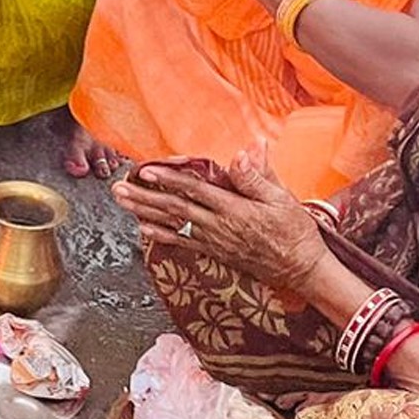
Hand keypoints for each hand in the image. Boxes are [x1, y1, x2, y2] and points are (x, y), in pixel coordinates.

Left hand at [113, 156, 325, 291]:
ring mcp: (214, 241)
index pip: (195, 190)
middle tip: (118, 188)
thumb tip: (246, 151)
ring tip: (122, 202)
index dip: (169, 179)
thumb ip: (259, 177)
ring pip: (172, 224)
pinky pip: (182, 242)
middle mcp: (218, 226)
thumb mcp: (283, 199)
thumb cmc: (295, 230)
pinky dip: (161, 236)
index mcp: (234, 209)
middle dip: (144, 197)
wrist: (301, 268)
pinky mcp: (214, 251)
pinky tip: (143, 229)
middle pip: (174, 208)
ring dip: (144, 213)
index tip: (147, 171)